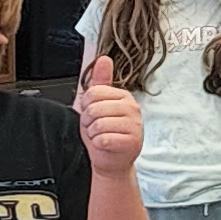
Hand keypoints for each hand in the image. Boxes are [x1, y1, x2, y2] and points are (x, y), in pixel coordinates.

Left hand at [78, 56, 142, 175]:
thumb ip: (100, 82)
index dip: (86, 106)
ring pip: (98, 124)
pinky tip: (107, 145)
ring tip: (102, 136)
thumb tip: (103, 59)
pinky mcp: (132, 141)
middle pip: (94, 108)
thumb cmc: (104, 132)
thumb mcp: (98, 105)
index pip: (93, 92)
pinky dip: (100, 145)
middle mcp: (132, 108)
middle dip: (89, 121)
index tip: (94, 113)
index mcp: (123, 96)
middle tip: (98, 127)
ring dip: (94, 134)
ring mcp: (134, 125)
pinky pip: (103, 139)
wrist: (112, 160)